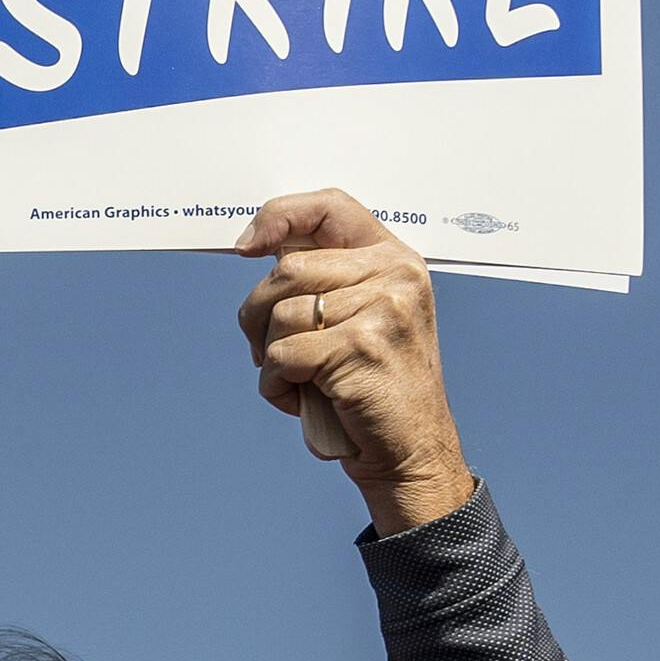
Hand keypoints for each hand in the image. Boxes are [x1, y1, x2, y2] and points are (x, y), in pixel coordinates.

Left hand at [234, 189, 476, 532]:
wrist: (412, 453)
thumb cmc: (373, 390)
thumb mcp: (361, 319)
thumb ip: (327, 280)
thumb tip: (258, 244)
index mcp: (396, 260)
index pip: (331, 207)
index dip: (280, 216)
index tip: (247, 245)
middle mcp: (396, 276)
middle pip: (287, 270)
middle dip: (258, 314)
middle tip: (269, 351)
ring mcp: (382, 309)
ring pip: (280, 314)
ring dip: (269, 357)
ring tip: (299, 382)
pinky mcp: (360, 347)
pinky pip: (281, 355)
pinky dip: (275, 385)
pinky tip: (301, 401)